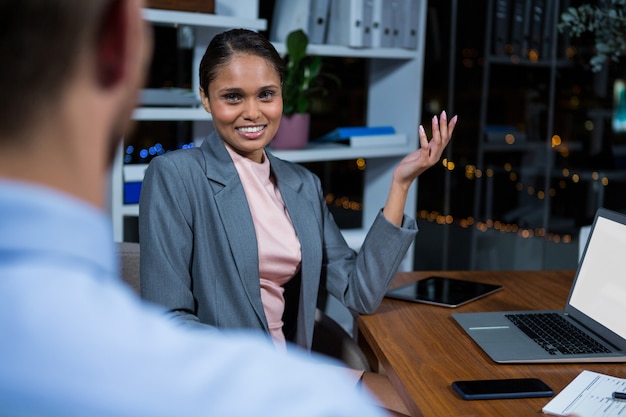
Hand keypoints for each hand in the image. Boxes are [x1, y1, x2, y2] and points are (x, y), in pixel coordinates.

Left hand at [382, 110, 456, 225]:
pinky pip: (424, 148)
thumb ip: (429, 145)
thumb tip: (435, 134)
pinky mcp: (422, 161)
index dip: (450, 128)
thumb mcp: (422, 152)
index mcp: (436, 153)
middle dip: (444, 125)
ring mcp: (430, 159)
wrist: (403, 177)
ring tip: (435, 118)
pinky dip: (423, 137)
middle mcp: (436, 156)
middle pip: (444, 138)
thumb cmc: (411, 164)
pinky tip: (420, 128)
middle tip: (444, 113)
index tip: (455, 117)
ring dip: (436, 129)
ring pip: (437, 142)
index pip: (446, 138)